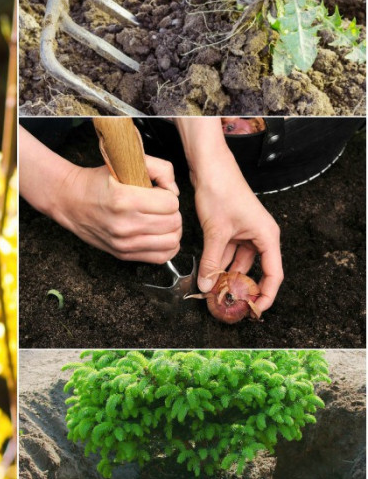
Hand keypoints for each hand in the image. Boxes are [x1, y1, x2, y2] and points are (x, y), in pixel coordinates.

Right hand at [50, 156, 181, 263]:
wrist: (70, 200)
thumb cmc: (98, 182)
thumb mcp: (125, 163)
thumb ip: (159, 168)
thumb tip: (174, 191)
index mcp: (125, 200)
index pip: (171, 203)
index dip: (168, 194)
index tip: (157, 192)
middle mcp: (124, 225)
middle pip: (174, 222)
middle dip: (171, 211)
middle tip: (158, 205)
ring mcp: (123, 243)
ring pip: (172, 241)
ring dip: (171, 229)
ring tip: (160, 219)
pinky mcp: (123, 254)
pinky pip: (161, 257)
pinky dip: (167, 246)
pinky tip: (160, 234)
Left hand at [193, 169, 283, 313]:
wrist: (210, 168)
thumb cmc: (221, 192)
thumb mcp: (215, 231)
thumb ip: (211, 260)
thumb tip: (206, 285)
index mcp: (267, 236)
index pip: (273, 274)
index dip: (265, 294)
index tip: (254, 310)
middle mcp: (260, 236)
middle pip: (254, 270)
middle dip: (239, 286)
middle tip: (225, 303)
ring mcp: (245, 233)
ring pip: (237, 262)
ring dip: (225, 275)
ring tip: (211, 292)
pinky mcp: (231, 229)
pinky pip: (226, 252)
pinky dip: (217, 262)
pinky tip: (205, 274)